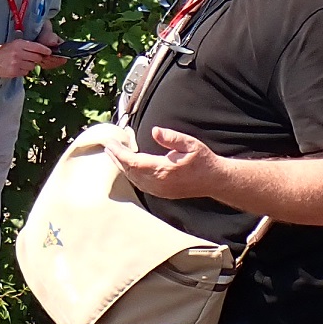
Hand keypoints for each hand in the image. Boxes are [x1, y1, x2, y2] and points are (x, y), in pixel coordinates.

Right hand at [0, 40, 56, 78]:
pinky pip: (26, 72)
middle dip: (37, 58)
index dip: (45, 50)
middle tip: (33, 58)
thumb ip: (25, 46)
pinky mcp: (15, 71)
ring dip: (30, 65)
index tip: (49, 52)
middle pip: (37, 57)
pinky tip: (17, 67)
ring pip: (32, 66)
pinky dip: (24, 71)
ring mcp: (17, 63)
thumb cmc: (1, 51)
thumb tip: (39, 50)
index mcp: (19, 44)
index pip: (37, 47)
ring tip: (22, 63)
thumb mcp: (13, 44)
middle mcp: (19, 53)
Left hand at [104, 126, 229, 199]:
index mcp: (163, 170)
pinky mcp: (161, 193)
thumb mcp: (191, 144)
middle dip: (116, 159)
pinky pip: (140, 184)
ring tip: (113, 154)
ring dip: (121, 167)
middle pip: (129, 171)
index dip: (119, 153)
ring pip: (133, 179)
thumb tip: (155, 131)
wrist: (215, 180)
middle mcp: (158, 183)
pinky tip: (127, 166)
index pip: (133, 162)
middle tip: (107, 146)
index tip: (110, 143)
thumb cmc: (203, 160)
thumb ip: (172, 138)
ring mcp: (159, 190)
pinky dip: (130, 175)